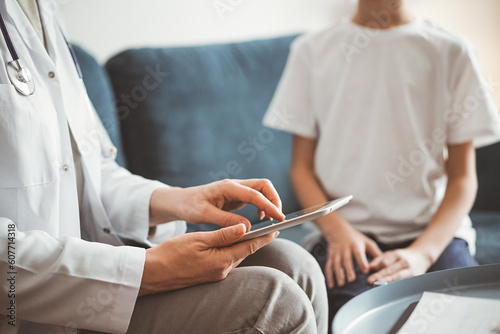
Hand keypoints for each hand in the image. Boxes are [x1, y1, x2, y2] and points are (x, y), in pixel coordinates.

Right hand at [139, 223, 278, 294]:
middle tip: (269, 228)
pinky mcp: (210, 276)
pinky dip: (233, 251)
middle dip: (257, 240)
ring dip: (244, 245)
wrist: (153, 273)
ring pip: (236, 256)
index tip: (276, 228)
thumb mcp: (198, 239)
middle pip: (245, 251)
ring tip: (252, 233)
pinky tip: (232, 244)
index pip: (249, 246)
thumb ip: (223, 235)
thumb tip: (244, 227)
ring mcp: (216, 275)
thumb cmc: (172, 253)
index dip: (265, 236)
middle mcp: (222, 271)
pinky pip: (227, 261)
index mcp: (221, 260)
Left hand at [150, 179, 284, 229]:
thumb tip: (247, 227)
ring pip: (261, 190)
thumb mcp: (204, 215)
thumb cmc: (189, 206)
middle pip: (263, 185)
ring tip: (271, 220)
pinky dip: (262, 205)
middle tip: (278, 218)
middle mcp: (234, 185)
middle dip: (274, 199)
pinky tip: (260, 217)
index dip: (269, 205)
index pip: (254, 194)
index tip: (279, 218)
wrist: (181, 201)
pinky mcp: (236, 196)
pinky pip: (255, 197)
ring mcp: (236, 189)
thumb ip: (226, 221)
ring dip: (270, 202)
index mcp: (227, 188)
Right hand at [324, 226, 381, 287]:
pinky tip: (331, 285)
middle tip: (351, 280)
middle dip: (348, 269)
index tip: (365, 270)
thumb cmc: (356, 239)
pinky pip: (328, 266)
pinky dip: (329, 276)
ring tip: (341, 284)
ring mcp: (336, 253)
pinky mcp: (330, 257)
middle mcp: (345, 249)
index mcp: (355, 245)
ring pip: (336, 263)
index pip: (358, 253)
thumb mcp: (367, 242)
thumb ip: (375, 253)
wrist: (338, 231)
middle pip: (346, 259)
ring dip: (338, 274)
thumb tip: (386, 264)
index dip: (361, 261)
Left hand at [367, 247, 432, 284]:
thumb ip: (380, 259)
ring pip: (398, 278)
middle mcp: (405, 262)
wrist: (421, 256)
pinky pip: (405, 283)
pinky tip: (391, 290)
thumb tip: (370, 267)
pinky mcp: (416, 277)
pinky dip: (397, 286)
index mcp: (398, 255)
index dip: (376, 267)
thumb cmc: (403, 256)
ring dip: (388, 282)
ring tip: (379, 286)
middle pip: (391, 270)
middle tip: (371, 281)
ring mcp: (411, 270)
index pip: (385, 262)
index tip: (369, 272)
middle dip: (380, 276)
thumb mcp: (392, 254)